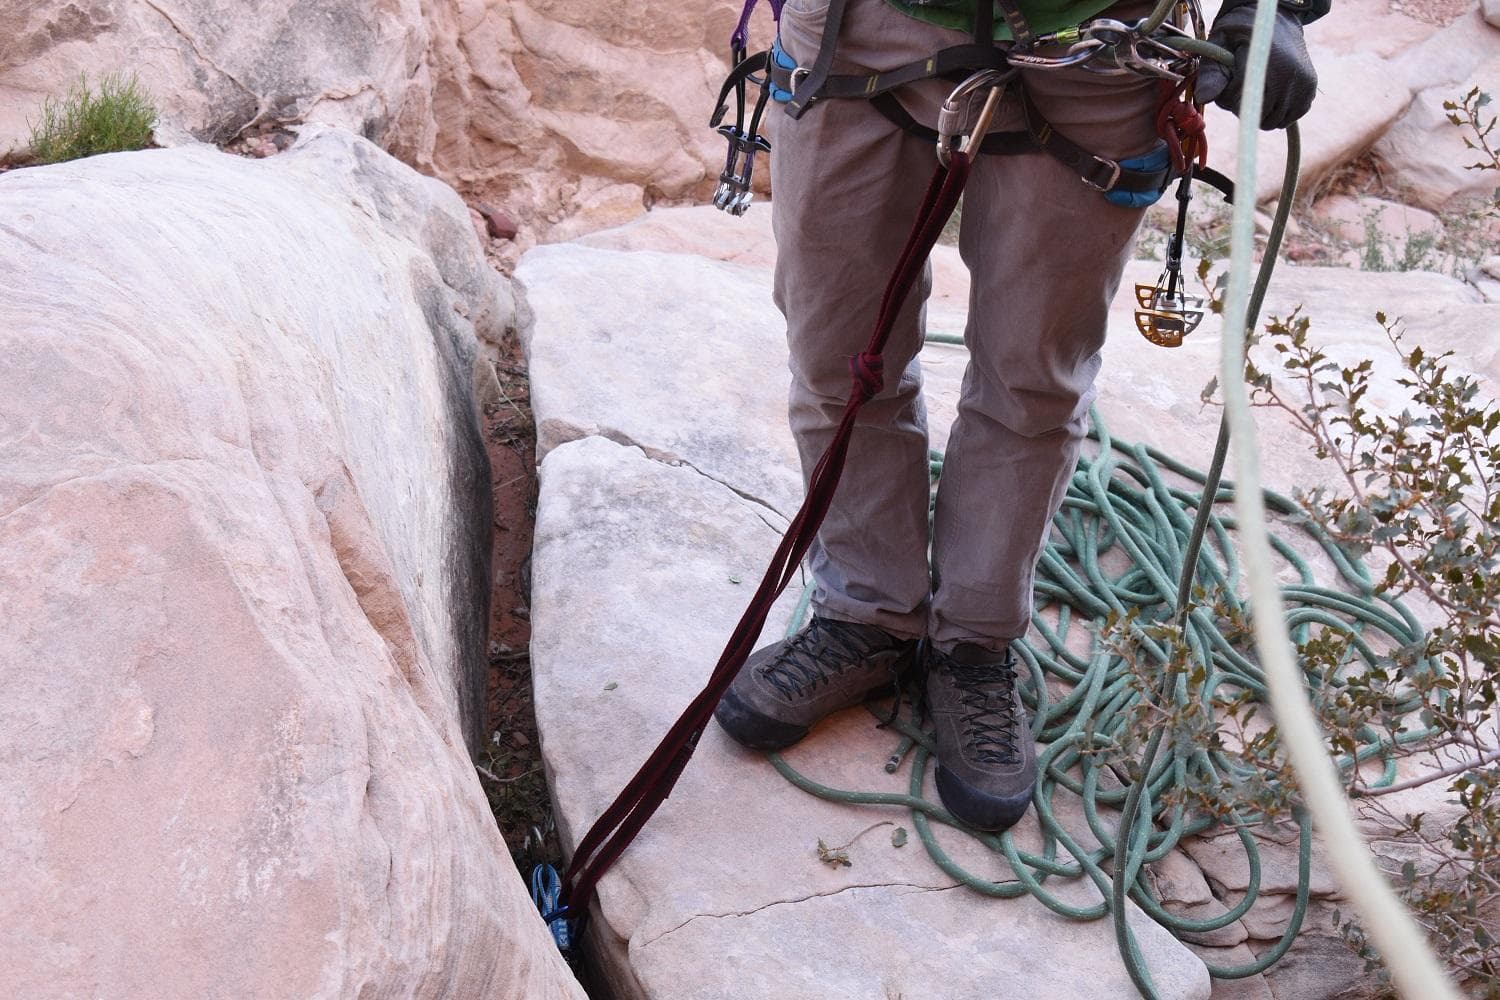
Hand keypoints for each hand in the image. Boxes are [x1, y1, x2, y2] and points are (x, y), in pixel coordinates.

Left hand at [1196, 3, 1317, 130]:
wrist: (1276, 19)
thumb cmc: (1242, 31)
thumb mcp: (1220, 44)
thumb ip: (1211, 71)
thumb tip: (1205, 98)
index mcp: (1268, 62)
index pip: (1240, 102)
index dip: (1228, 96)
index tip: (1228, 78)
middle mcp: (1291, 75)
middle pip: (1256, 116)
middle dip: (1241, 106)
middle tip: (1240, 83)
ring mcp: (1304, 84)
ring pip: (1272, 122)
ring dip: (1258, 112)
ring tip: (1254, 87)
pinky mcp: (1309, 90)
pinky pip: (1288, 118)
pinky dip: (1275, 112)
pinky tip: (1269, 93)